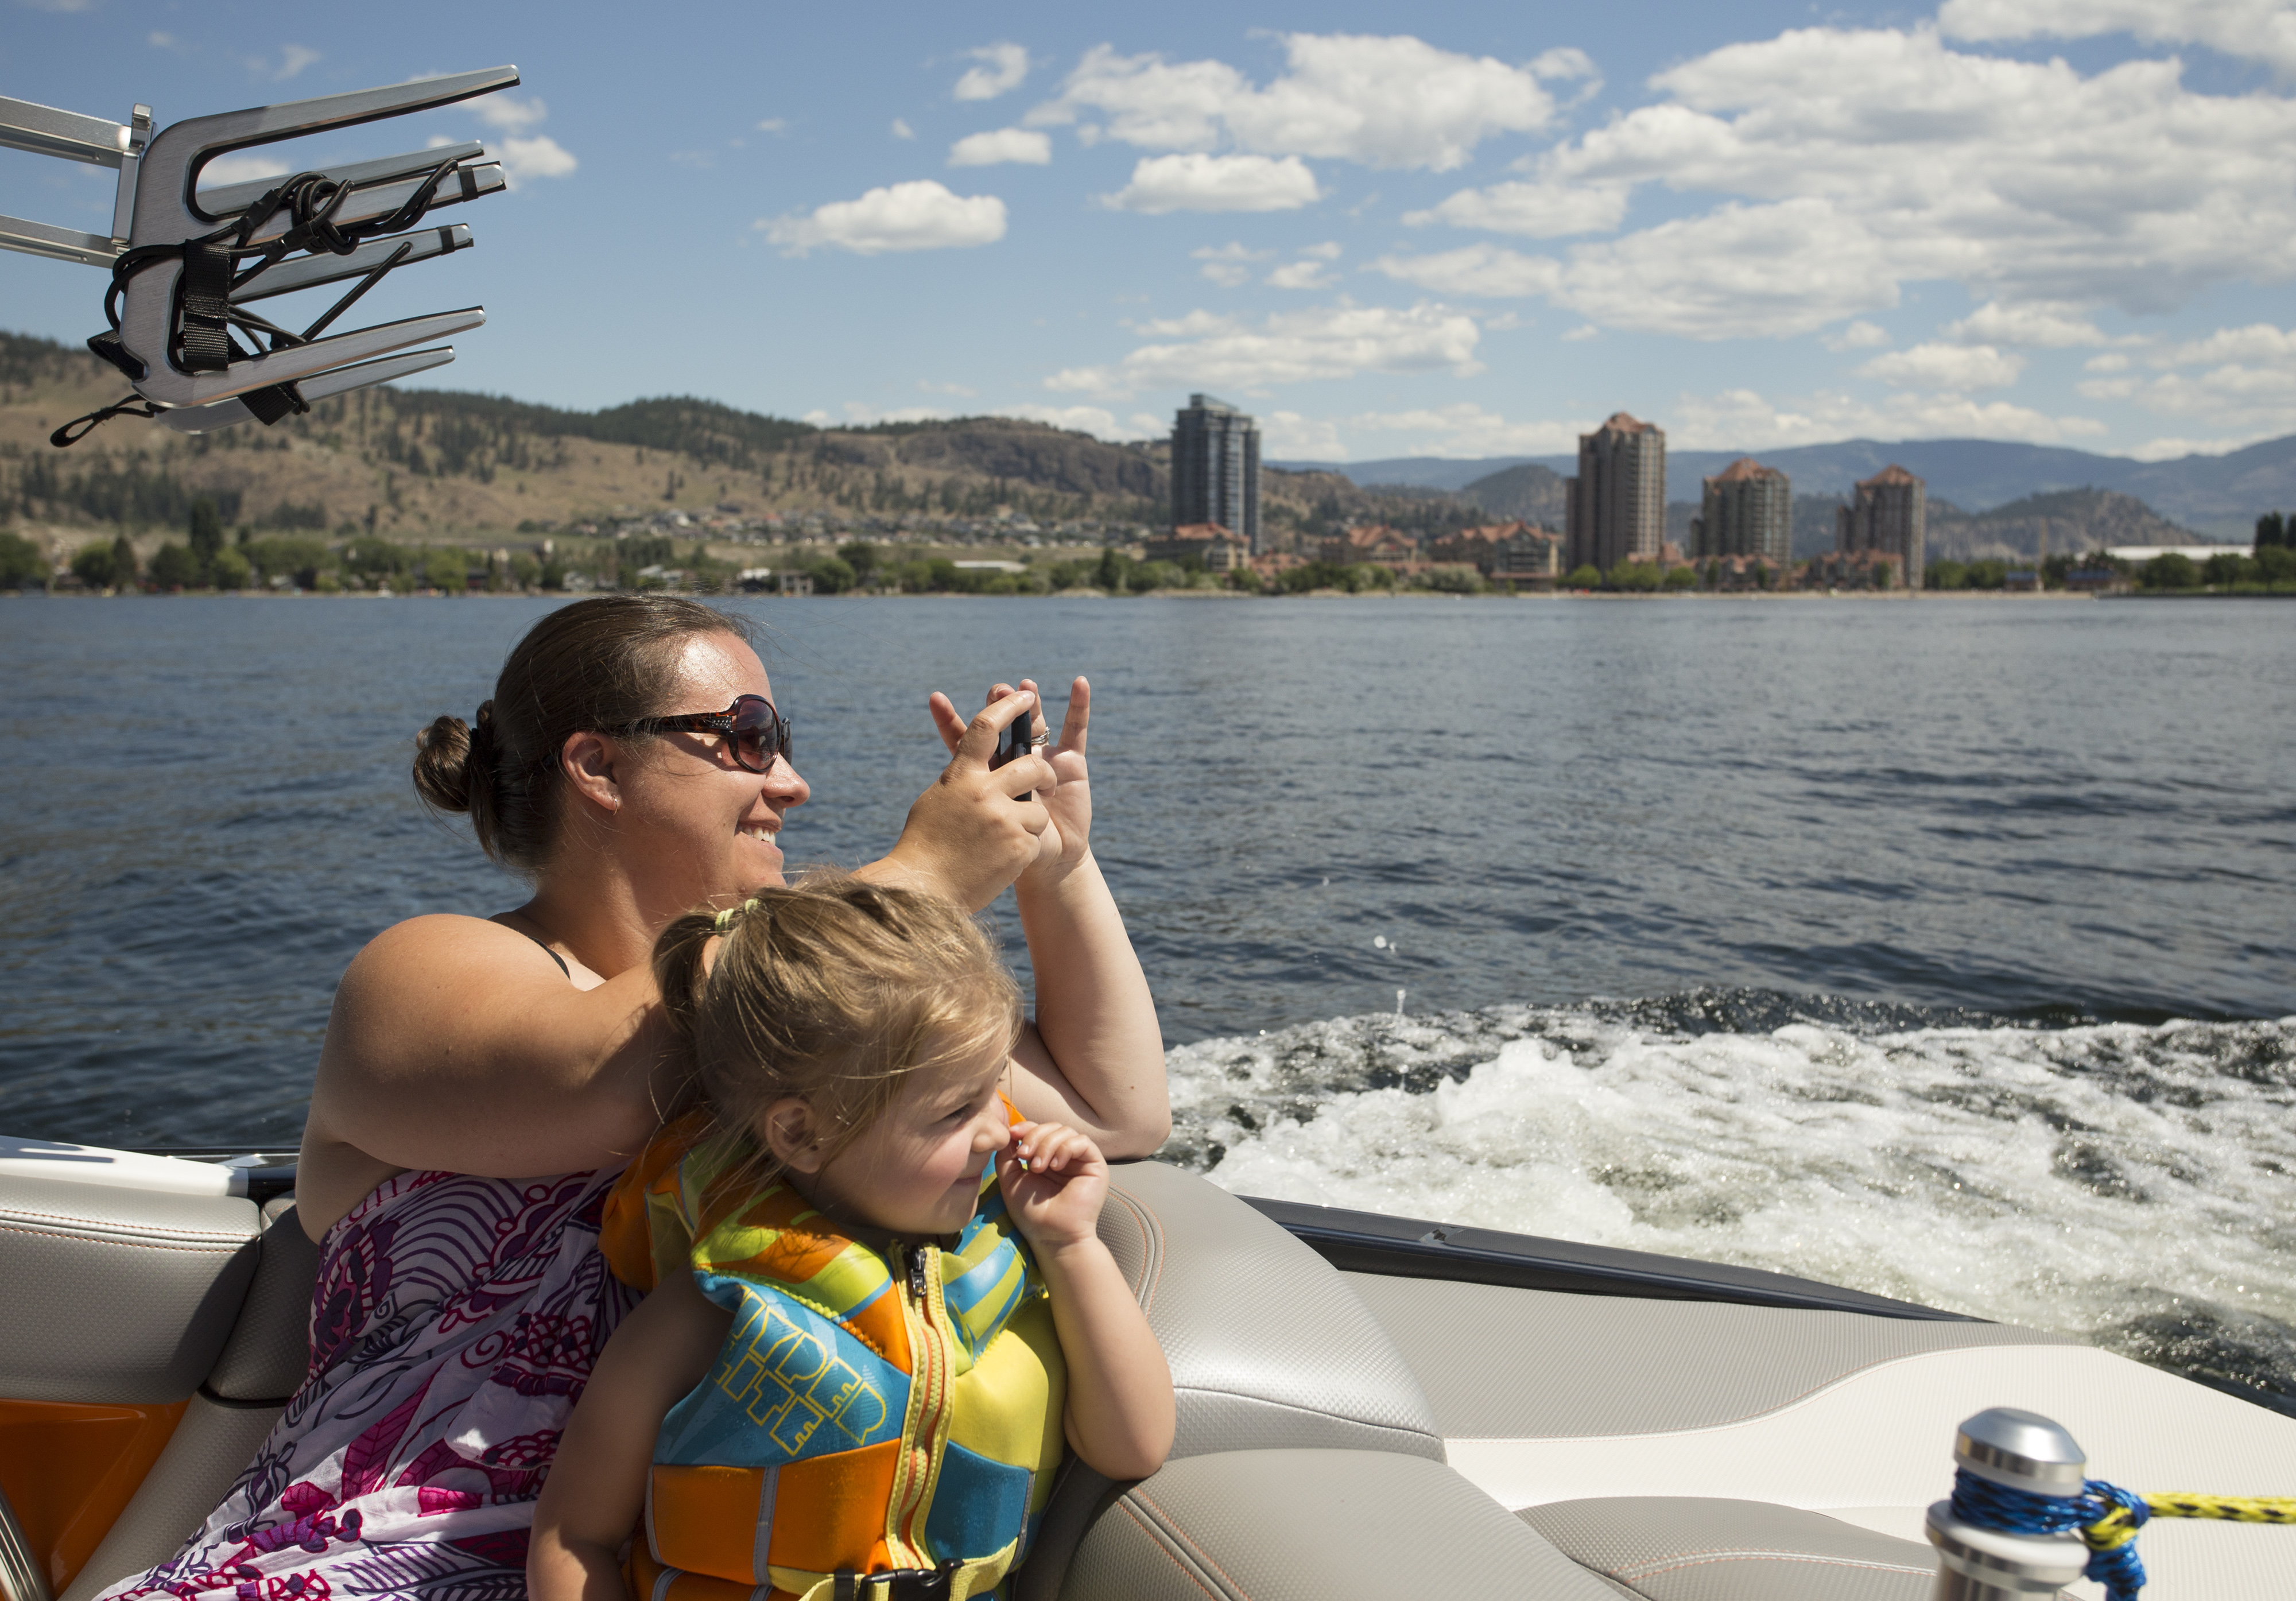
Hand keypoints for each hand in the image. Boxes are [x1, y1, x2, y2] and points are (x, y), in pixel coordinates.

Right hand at [878, 691, 1055, 911]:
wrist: (924, 892)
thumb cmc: (924, 847)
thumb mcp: (936, 802)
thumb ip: (960, 781)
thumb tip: (973, 764)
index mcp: (960, 776)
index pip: (985, 727)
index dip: (1007, 706)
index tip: (1025, 695)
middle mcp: (983, 791)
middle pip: (1029, 762)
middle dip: (1040, 770)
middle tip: (1041, 777)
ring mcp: (1004, 819)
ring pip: (1038, 807)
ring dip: (1030, 820)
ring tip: (1007, 839)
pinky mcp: (1020, 846)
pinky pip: (1035, 838)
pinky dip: (1023, 849)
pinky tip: (1002, 862)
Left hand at [932, 677, 1092, 885]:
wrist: (1046, 861)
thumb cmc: (1009, 848)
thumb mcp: (988, 826)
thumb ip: (978, 808)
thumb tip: (953, 800)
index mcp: (985, 771)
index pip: (965, 740)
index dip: (949, 720)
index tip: (935, 700)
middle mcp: (1012, 758)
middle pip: (1003, 725)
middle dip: (999, 706)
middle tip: (997, 692)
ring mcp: (1042, 756)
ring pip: (1035, 723)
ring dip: (1030, 703)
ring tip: (1025, 687)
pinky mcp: (1070, 761)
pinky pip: (1076, 730)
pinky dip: (1079, 706)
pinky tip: (1080, 683)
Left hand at [996, 1119, 1107, 1253]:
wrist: (1053, 1236)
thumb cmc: (1033, 1214)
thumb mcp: (1011, 1181)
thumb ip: (1007, 1156)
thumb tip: (1007, 1131)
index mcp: (1046, 1158)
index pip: (1038, 1129)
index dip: (1025, 1127)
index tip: (1012, 1135)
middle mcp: (1064, 1156)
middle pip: (1051, 1126)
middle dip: (1034, 1136)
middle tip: (1024, 1156)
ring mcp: (1080, 1159)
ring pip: (1065, 1131)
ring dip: (1047, 1144)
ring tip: (1037, 1167)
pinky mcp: (1095, 1164)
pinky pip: (1082, 1141)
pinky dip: (1065, 1148)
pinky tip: (1055, 1166)